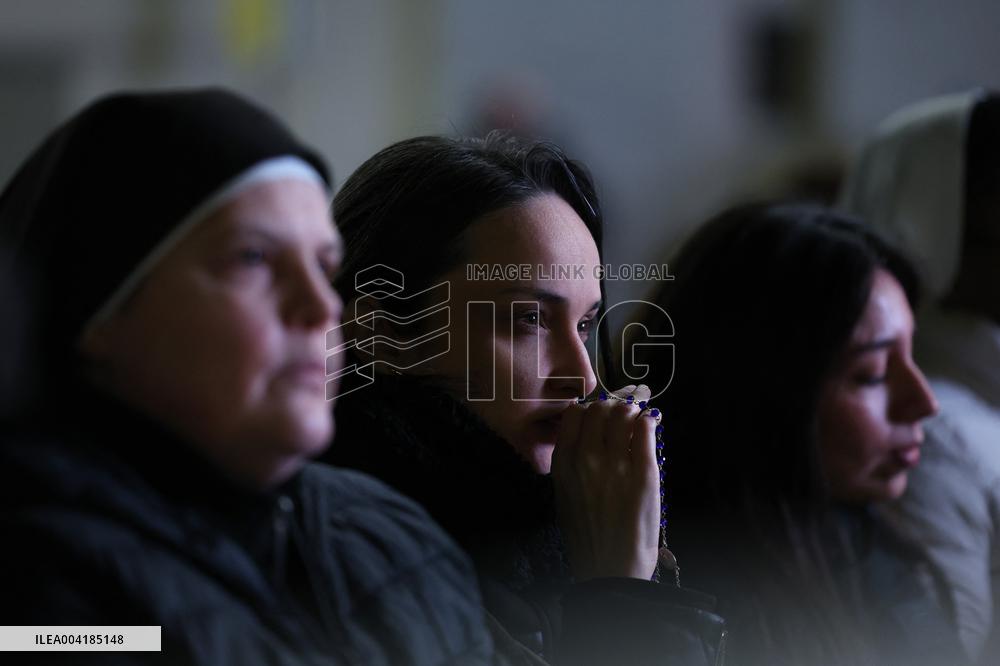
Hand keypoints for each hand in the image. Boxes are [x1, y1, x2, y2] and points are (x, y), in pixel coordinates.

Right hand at [551, 385, 660, 580]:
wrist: (610, 568)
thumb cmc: (587, 535)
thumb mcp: (564, 494)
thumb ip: (572, 461)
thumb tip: (588, 432)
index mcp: (563, 464)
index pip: (574, 413)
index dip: (589, 408)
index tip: (599, 412)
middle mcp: (586, 458)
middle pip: (600, 409)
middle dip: (613, 406)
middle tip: (623, 411)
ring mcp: (616, 464)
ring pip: (624, 414)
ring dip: (633, 410)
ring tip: (638, 418)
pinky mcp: (645, 473)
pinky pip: (646, 430)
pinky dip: (649, 421)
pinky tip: (651, 424)